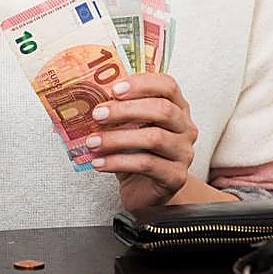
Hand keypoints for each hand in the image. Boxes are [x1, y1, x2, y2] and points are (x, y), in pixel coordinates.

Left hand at [87, 73, 197, 209]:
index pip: (167, 86)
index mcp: (176, 107)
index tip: (114, 89)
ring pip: (154, 138)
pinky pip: (146, 164)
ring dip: (116, 138)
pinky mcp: (176, 176)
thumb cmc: (134, 151)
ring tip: (92, 142)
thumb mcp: (126, 126)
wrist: (145, 189)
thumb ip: (115, 109)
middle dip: (125, 110)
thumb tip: (87, 98)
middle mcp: (185, 128)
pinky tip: (99, 162)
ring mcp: (183, 152)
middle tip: (97, 115)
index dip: (142, 84)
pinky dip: (117, 162)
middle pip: (162, 110)